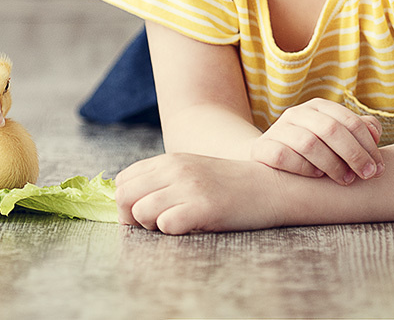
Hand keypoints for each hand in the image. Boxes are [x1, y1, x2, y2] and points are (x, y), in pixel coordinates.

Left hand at [117, 153, 283, 234]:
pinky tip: (189, 227)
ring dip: (151, 226)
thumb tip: (130, 202)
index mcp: (169, 161)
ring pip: (140, 211)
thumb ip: (163, 181)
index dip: (126, 202)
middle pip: (123, 196)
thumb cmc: (230, 185)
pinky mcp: (203, 207)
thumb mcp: (192, 172)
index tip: (142, 215)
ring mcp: (188, 187)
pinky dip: (171, 231)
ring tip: (175, 224)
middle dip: (131, 217)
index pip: (122, 181)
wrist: (271, 185)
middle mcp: (175, 170)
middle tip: (154, 226)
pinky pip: (166, 224)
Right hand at [250, 98, 383, 184]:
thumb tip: (375, 132)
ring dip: (332, 164)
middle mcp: (297, 114)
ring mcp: (278, 130)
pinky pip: (285, 157)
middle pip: (330, 129)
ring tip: (345, 179)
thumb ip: (357, 130)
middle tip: (367, 175)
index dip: (367, 144)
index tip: (378, 167)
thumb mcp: (335, 137)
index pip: (347, 120)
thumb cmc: (314, 150)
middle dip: (354, 154)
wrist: (270, 158)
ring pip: (309, 143)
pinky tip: (317, 176)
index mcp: (318, 107)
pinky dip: (304, 168)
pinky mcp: (263, 147)